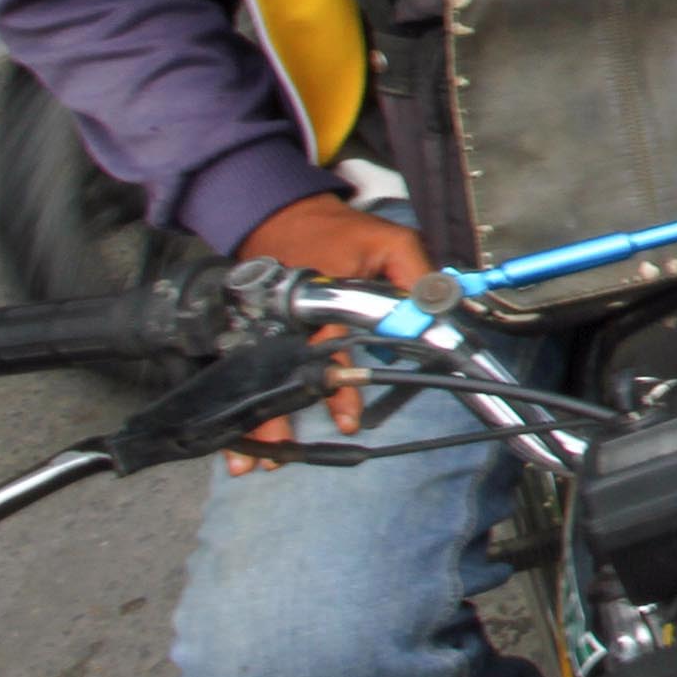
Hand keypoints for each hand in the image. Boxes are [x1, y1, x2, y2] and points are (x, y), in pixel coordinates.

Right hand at [226, 194, 433, 467]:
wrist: (283, 215)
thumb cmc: (339, 232)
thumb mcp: (391, 242)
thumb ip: (417, 275)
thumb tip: (439, 307)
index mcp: (321, 300)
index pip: (330, 349)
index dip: (341, 387)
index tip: (348, 420)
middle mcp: (287, 318)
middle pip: (279, 373)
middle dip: (277, 416)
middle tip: (278, 455)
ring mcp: (265, 324)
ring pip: (257, 379)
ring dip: (257, 420)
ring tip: (253, 461)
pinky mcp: (255, 329)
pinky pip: (249, 371)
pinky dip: (243, 403)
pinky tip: (237, 441)